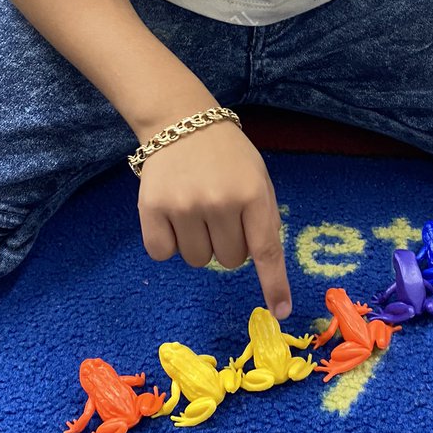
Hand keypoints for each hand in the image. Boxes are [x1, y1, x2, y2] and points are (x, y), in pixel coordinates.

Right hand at [137, 121, 290, 317]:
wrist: (180, 121)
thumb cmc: (226, 155)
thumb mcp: (258, 177)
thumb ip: (264, 217)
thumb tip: (265, 262)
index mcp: (251, 194)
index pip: (266, 250)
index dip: (274, 284)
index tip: (281, 312)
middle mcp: (219, 202)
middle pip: (229, 261)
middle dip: (228, 244)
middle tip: (220, 213)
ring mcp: (183, 206)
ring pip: (198, 261)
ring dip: (199, 244)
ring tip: (196, 209)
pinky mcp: (151, 209)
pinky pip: (163, 253)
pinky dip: (169, 242)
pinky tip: (173, 215)